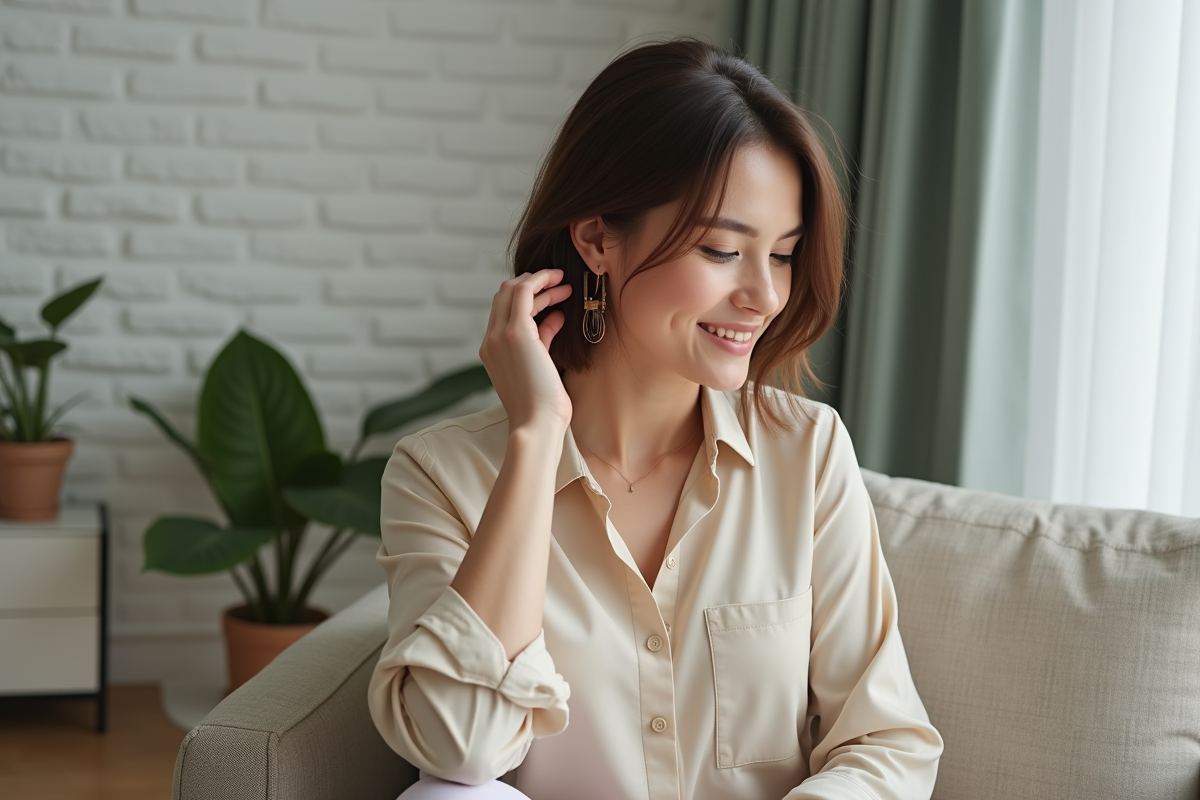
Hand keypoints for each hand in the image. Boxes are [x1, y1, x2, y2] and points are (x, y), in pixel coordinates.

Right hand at [478, 269, 573, 433]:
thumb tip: (555, 317)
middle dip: (532, 285)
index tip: (550, 297)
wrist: (537, 424)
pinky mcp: (516, 333)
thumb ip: (543, 339)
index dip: (526, 299)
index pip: (502, 311)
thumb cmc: (543, 406)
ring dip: (540, 283)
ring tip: (565, 286)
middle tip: (558, 283)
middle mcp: (490, 341)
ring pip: (512, 290)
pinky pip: (524, 292)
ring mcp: (499, 336)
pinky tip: (560, 283)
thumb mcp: (542, 366)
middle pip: (503, 296)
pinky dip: (542, 281)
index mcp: (492, 351)